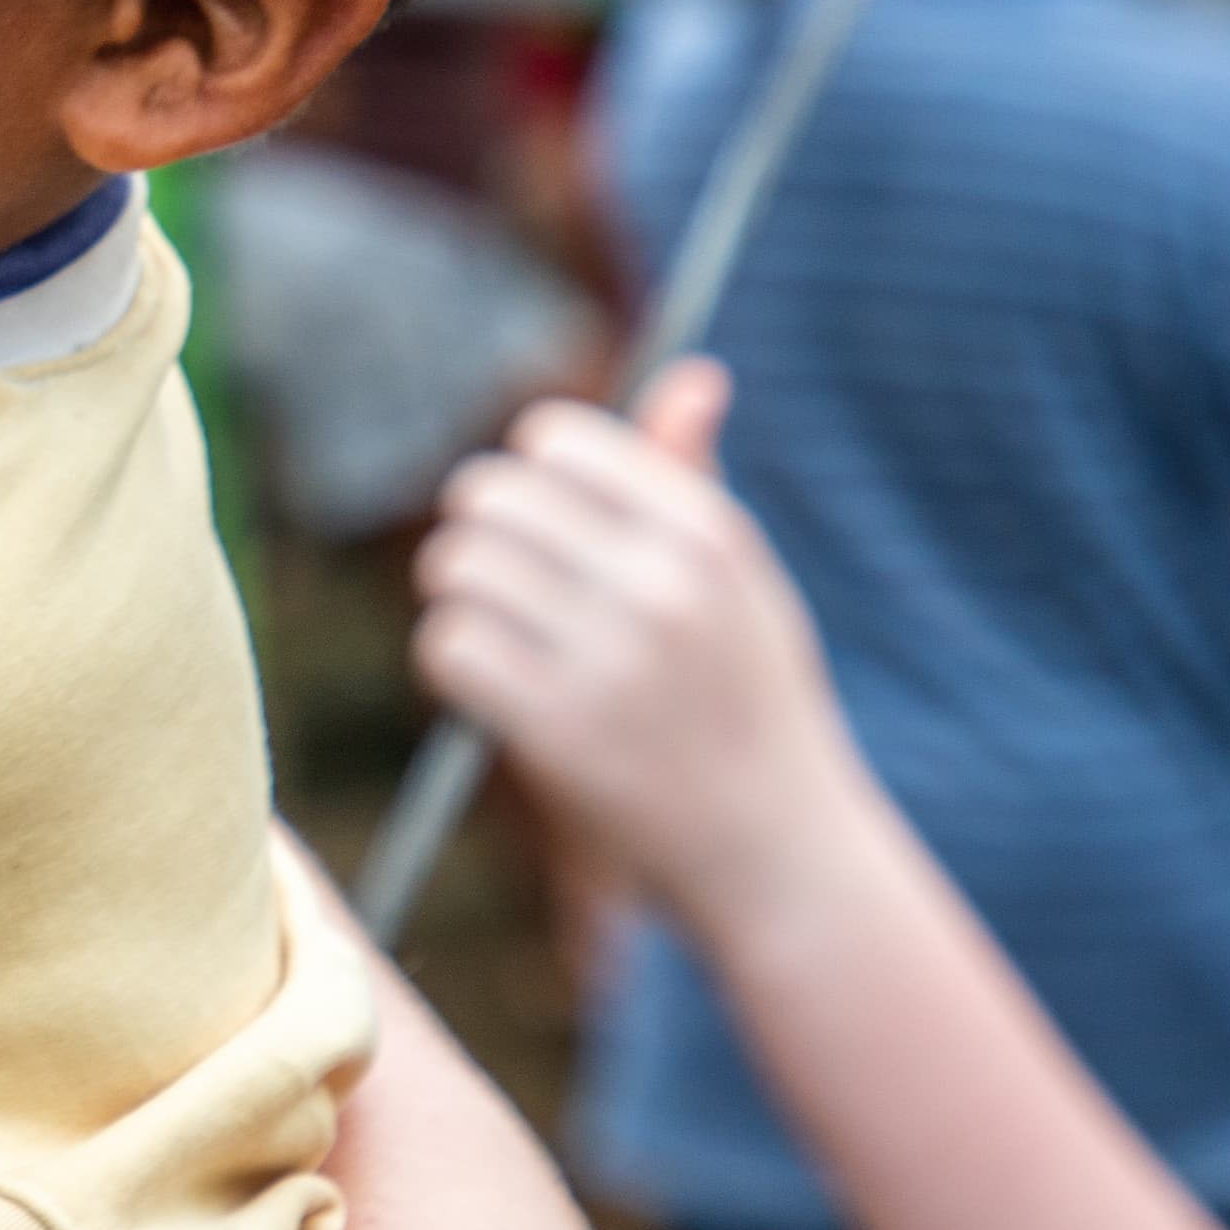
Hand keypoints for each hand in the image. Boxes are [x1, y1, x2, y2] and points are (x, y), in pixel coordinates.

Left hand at [409, 360, 861, 940]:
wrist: (780, 855)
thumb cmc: (752, 707)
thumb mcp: (746, 587)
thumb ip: (695, 481)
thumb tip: (693, 374)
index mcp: (707, 533)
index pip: (554, 440)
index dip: (527, 480)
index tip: (542, 530)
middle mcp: (661, 583)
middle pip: (486, 495)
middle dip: (477, 537)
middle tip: (504, 587)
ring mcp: (610, 656)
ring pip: (455, 568)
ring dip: (459, 603)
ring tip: (502, 640)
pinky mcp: (560, 728)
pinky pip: (449, 647)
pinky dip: (453, 667)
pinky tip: (490, 692)